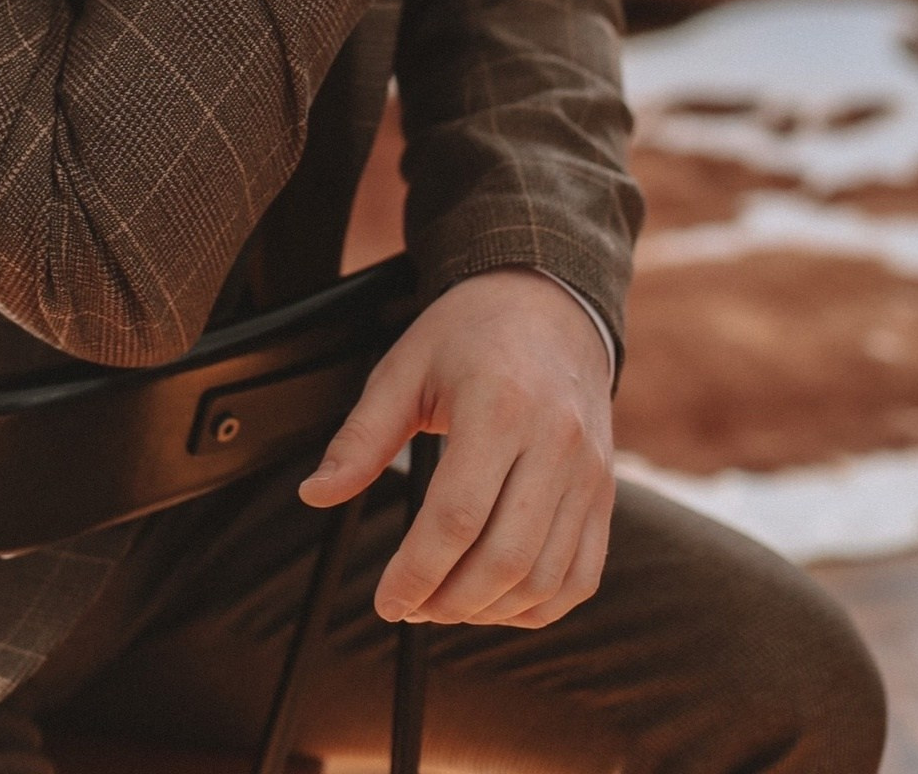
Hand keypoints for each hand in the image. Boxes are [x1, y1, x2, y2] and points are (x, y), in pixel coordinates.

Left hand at [298, 270, 614, 628]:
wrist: (549, 305)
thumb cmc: (468, 335)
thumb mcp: (403, 368)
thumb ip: (361, 436)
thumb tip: (313, 494)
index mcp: (498, 406)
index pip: (457, 517)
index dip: (416, 572)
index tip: (385, 600)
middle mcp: (555, 442)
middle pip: (504, 559)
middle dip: (448, 601)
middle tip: (410, 606)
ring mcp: (589, 472)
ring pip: (544, 578)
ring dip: (489, 612)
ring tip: (443, 604)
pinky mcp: (603, 491)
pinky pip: (580, 576)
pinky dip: (537, 607)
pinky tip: (494, 602)